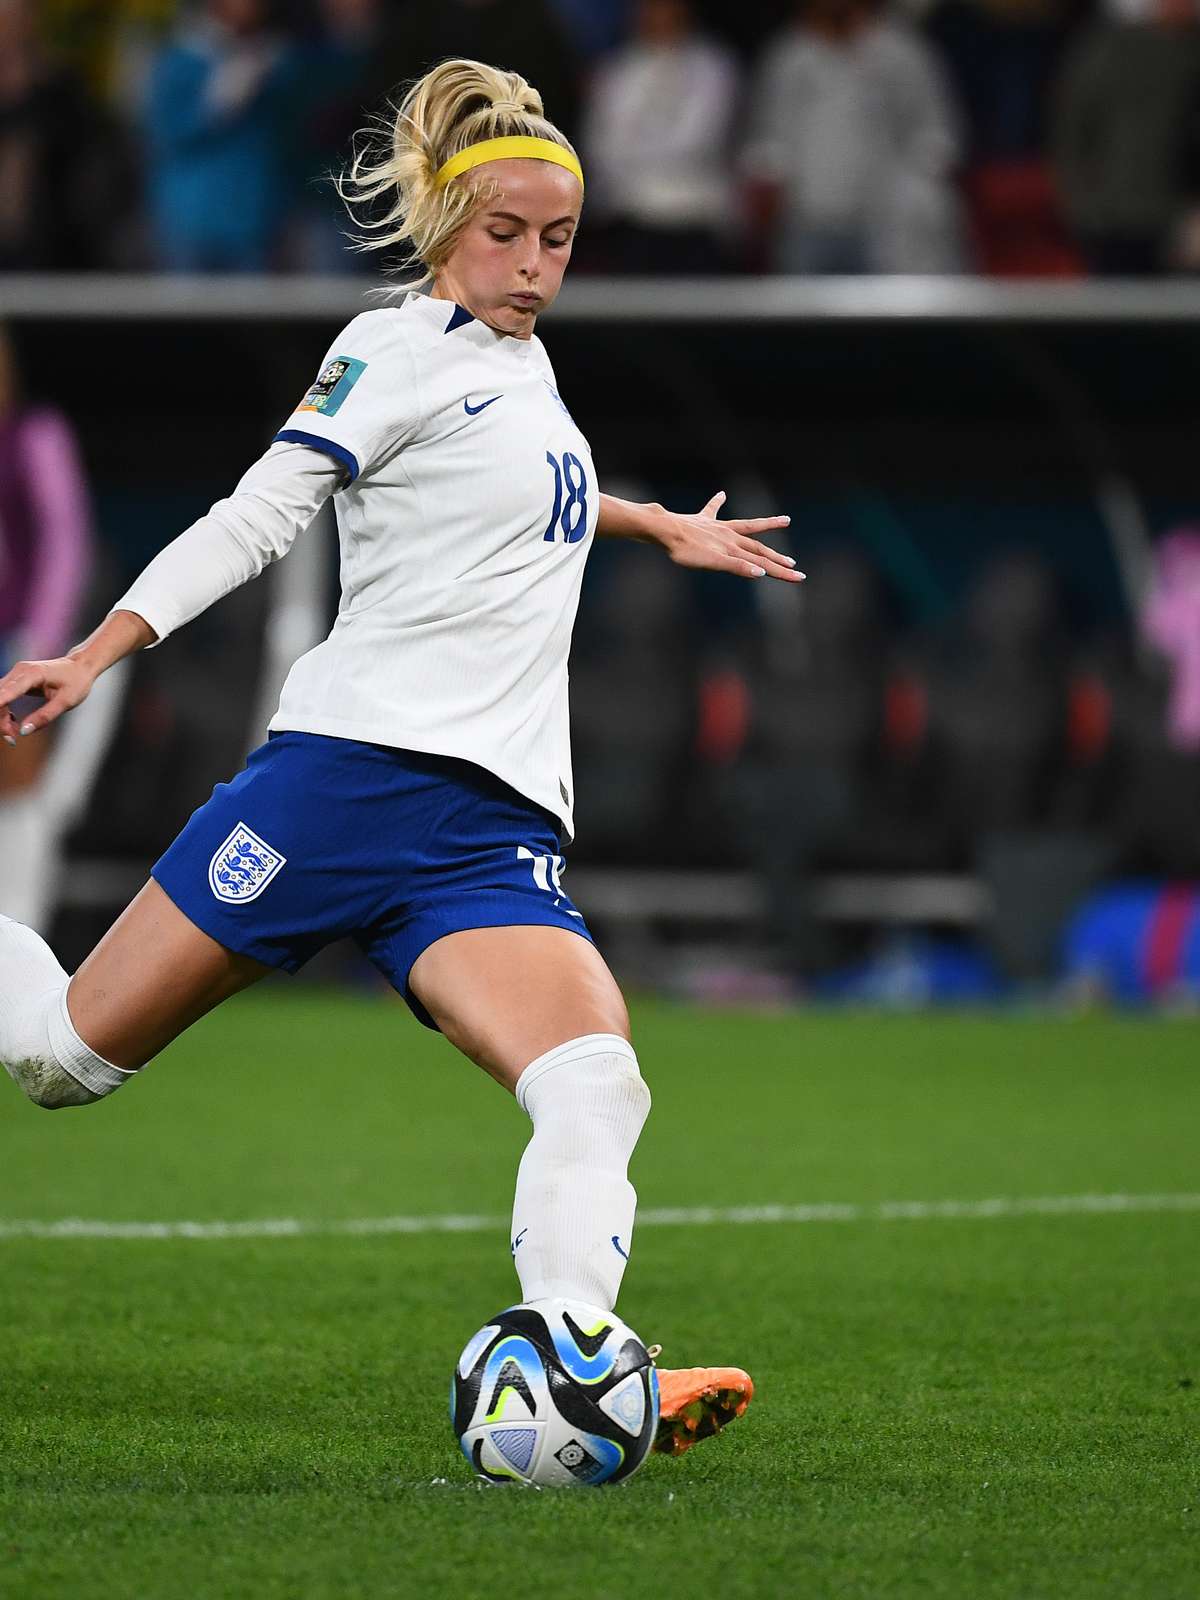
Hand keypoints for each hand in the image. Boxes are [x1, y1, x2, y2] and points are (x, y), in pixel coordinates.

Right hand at [0, 655, 96, 746]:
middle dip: (1, 720)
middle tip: (13, 739)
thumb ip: (44, 717)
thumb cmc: (76, 682)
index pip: (5, 694)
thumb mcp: (66, 702)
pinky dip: (4, 710)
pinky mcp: (16, 678)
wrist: (81, 666)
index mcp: (32, 674)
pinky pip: (2, 695)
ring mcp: (16, 673)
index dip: (0, 712)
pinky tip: (13, 720)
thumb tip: (23, 732)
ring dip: (1, 716)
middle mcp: (20, 671)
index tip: (5, 731)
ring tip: (14, 733)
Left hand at [656, 491, 803, 583]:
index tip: (798, 575)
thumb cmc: (686, 549)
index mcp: (734, 545)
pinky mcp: (703, 521)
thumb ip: (737, 567)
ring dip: (766, 525)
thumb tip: (761, 572)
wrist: (665, 530)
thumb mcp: (713, 562)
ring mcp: (718, 527)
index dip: (780, 569)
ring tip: (785, 520)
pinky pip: (713, 509)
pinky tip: (722, 494)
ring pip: (747, 527)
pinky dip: (718, 502)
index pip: (762, 559)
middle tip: (795, 565)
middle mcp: (730, 535)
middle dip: (777, 558)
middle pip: (759, 547)